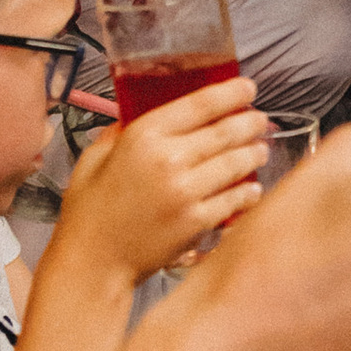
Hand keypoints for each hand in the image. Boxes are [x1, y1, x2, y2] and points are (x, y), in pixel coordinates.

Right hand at [57, 76, 269, 279]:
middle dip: (250, 123)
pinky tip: (252, 188)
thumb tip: (137, 110)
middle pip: (226, 131)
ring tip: (260, 150)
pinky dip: (247, 192)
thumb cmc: (90, 211)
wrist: (93, 262)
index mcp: (143, 136)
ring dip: (254, 154)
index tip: (247, 88)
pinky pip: (234, 200)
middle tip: (259, 120)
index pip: (200, 104)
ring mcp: (186, 192)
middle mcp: (168, 160)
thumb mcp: (95, 158)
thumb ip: (120, 131)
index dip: (230, 93)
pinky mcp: (197, 222)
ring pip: (236, 164)